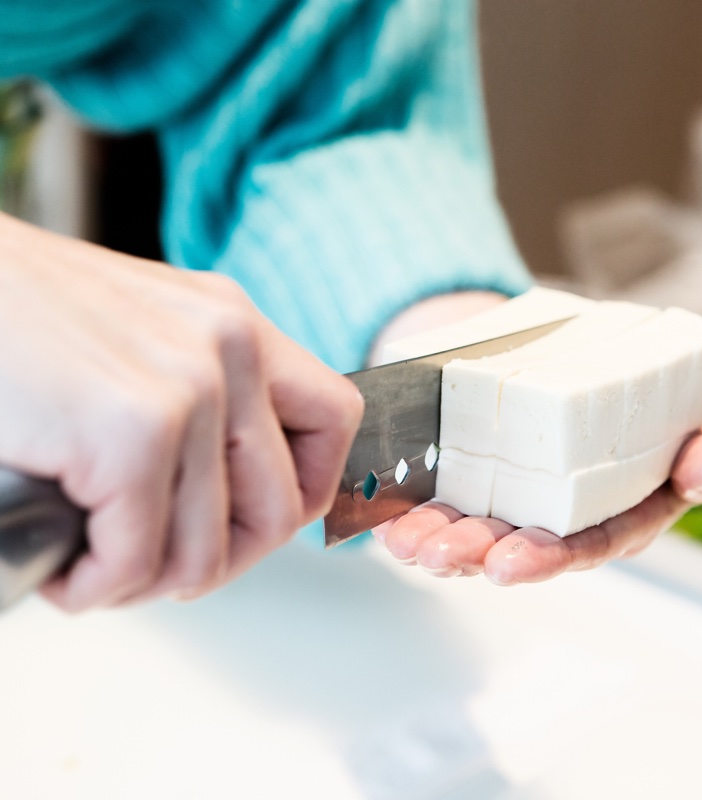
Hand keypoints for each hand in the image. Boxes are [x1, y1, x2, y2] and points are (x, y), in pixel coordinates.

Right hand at [0, 213, 362, 610]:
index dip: (308, 490)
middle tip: (163, 563)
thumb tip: (232, 495)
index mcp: (237, 325)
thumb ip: (204, 398)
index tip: (256, 521)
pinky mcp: (128, 432)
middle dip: (223, 560)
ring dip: (150, 581)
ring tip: (102, 562)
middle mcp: (228, 348)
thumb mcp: (144, 339)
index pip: (336, 420)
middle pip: (281, 509)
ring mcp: (187, 388)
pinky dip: (96, 587)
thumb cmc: (22, 320)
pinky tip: (67, 568)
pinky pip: (136, 562)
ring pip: (206, 552)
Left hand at [374, 418, 701, 583]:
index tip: (508, 563)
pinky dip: (407, 511)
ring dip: (432, 538)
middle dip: (472, 552)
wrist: (567, 353)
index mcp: (605, 514)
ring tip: (405, 539)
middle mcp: (550, 516)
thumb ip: (701, 454)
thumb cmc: (626, 399)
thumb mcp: (678, 424)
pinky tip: (386, 517)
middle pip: (510, 546)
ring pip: (466, 529)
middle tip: (438, 552)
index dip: (544, 559)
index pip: (579, 547)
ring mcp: (504, 499)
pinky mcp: (466, 477)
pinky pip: (434, 500)